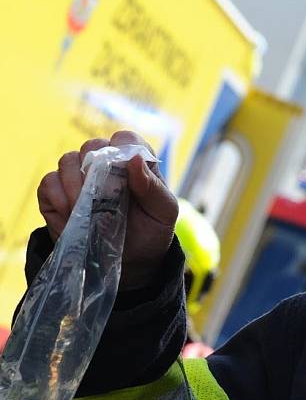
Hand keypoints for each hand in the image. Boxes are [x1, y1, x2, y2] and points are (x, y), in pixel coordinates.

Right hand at [37, 131, 178, 290]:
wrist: (132, 260)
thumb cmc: (152, 230)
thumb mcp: (164, 211)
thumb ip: (153, 186)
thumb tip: (134, 159)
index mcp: (135, 161)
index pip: (124, 139)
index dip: (121, 150)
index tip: (122, 172)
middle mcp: (106, 163)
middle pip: (91, 146)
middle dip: (94, 169)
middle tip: (101, 194)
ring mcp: (79, 177)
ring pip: (67, 161)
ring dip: (74, 184)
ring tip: (86, 209)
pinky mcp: (58, 195)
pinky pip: (48, 183)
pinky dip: (57, 198)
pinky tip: (72, 216)